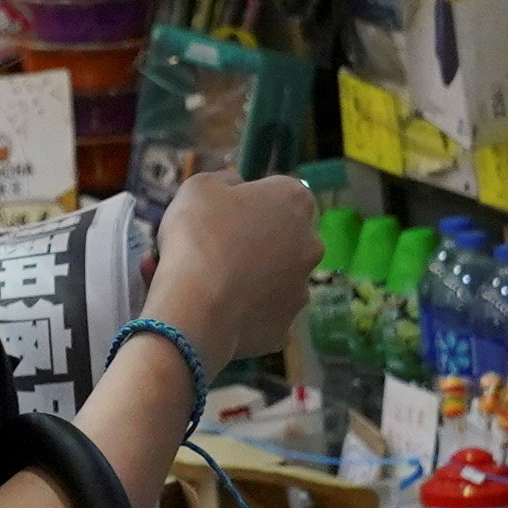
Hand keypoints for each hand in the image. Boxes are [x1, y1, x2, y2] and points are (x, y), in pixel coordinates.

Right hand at [136, 171, 320, 377]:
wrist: (196, 307)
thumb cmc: (199, 236)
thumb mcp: (198, 187)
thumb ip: (223, 179)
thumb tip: (236, 184)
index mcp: (295, 201)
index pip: (281, 192)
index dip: (252, 202)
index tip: (225, 214)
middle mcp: (310, 244)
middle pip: (284, 237)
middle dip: (257, 241)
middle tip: (216, 249)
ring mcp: (301, 288)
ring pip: (274, 278)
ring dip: (251, 278)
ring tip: (209, 284)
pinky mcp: (286, 328)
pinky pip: (262, 313)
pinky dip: (244, 312)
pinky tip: (215, 311)